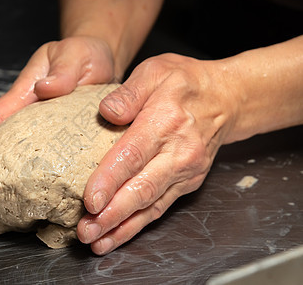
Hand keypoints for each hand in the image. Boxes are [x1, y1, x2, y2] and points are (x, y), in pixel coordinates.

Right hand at [0, 36, 116, 208]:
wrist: (101, 64)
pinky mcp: (57, 141)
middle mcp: (28, 115)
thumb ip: (63, 71)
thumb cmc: (84, 57)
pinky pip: (39, 162)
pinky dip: (27, 180)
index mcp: (26, 94)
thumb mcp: (76, 56)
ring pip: (13, 157)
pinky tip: (22, 199)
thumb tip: (44, 88)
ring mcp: (41, 130)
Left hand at [77, 53, 238, 254]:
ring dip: (122, 226)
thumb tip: (106, 112)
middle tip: (86, 230)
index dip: (110, 180)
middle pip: (141, 188)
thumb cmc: (186, 82)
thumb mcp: (155, 70)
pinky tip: (117, 235)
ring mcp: (184, 172)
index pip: (133, 155)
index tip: (89, 200)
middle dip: (111, 214)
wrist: (227, 99)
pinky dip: (138, 225)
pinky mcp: (186, 183)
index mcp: (164, 121)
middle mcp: (178, 153)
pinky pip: (160, 208)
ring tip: (96, 241)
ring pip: (150, 205)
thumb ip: (129, 92)